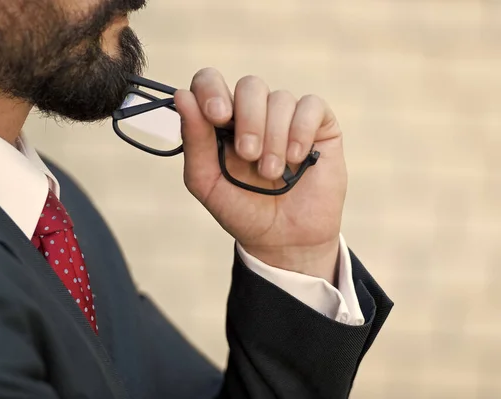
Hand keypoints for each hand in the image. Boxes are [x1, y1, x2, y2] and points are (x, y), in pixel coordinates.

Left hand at [175, 68, 346, 282]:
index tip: (217, 116)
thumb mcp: (208, 182)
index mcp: (221, 120)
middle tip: (248, 155)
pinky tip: (298, 159)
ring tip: (271, 172)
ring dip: (274, 138)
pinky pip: (311, 106)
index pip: (210, 82)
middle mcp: (254, 112)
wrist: (283, 239)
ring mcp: (287, 116)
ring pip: (280, 98)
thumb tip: (181, 96)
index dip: (212, 90)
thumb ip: (194, 141)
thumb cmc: (242, 209)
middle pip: (250, 85)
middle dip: (249, 120)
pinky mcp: (319, 125)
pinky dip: (301, 131)